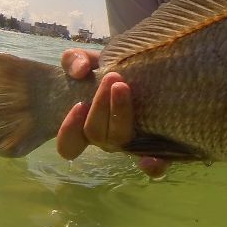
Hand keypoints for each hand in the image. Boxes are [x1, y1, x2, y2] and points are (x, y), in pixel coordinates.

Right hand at [57, 48, 168, 177]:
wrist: (148, 67)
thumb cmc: (111, 68)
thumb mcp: (89, 61)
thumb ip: (76, 61)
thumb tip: (79, 70)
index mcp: (87, 124)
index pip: (69, 144)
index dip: (69, 130)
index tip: (78, 105)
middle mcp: (108, 137)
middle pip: (97, 135)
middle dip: (101, 107)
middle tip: (112, 77)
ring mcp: (131, 142)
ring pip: (120, 140)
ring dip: (120, 114)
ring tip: (123, 86)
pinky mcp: (158, 145)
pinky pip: (155, 165)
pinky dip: (153, 166)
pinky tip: (151, 159)